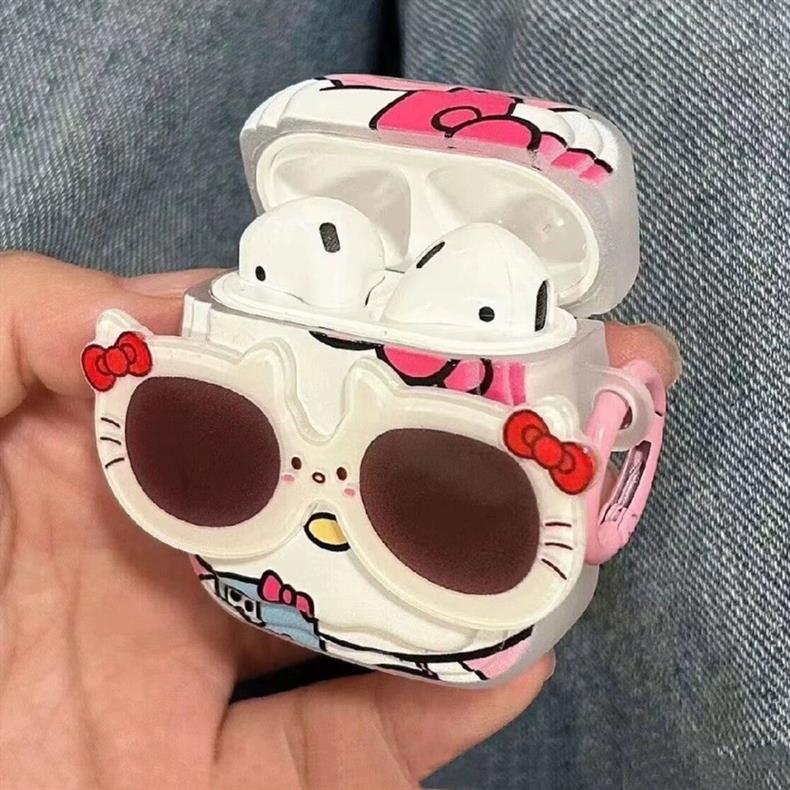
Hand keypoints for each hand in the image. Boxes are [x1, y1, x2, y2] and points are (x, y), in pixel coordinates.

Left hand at [0, 253, 678, 789]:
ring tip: (548, 531)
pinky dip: (429, 721)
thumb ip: (24, 313)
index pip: (245, 401)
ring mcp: (184, 687)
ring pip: (352, 635)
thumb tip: (185, 300)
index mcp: (94, 468)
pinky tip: (511, 661)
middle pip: (321, 511)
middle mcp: (158, 568)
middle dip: (427, 465)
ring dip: (454, 588)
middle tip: (528, 421)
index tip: (424, 326)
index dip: (333, 358)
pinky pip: (340, 766)